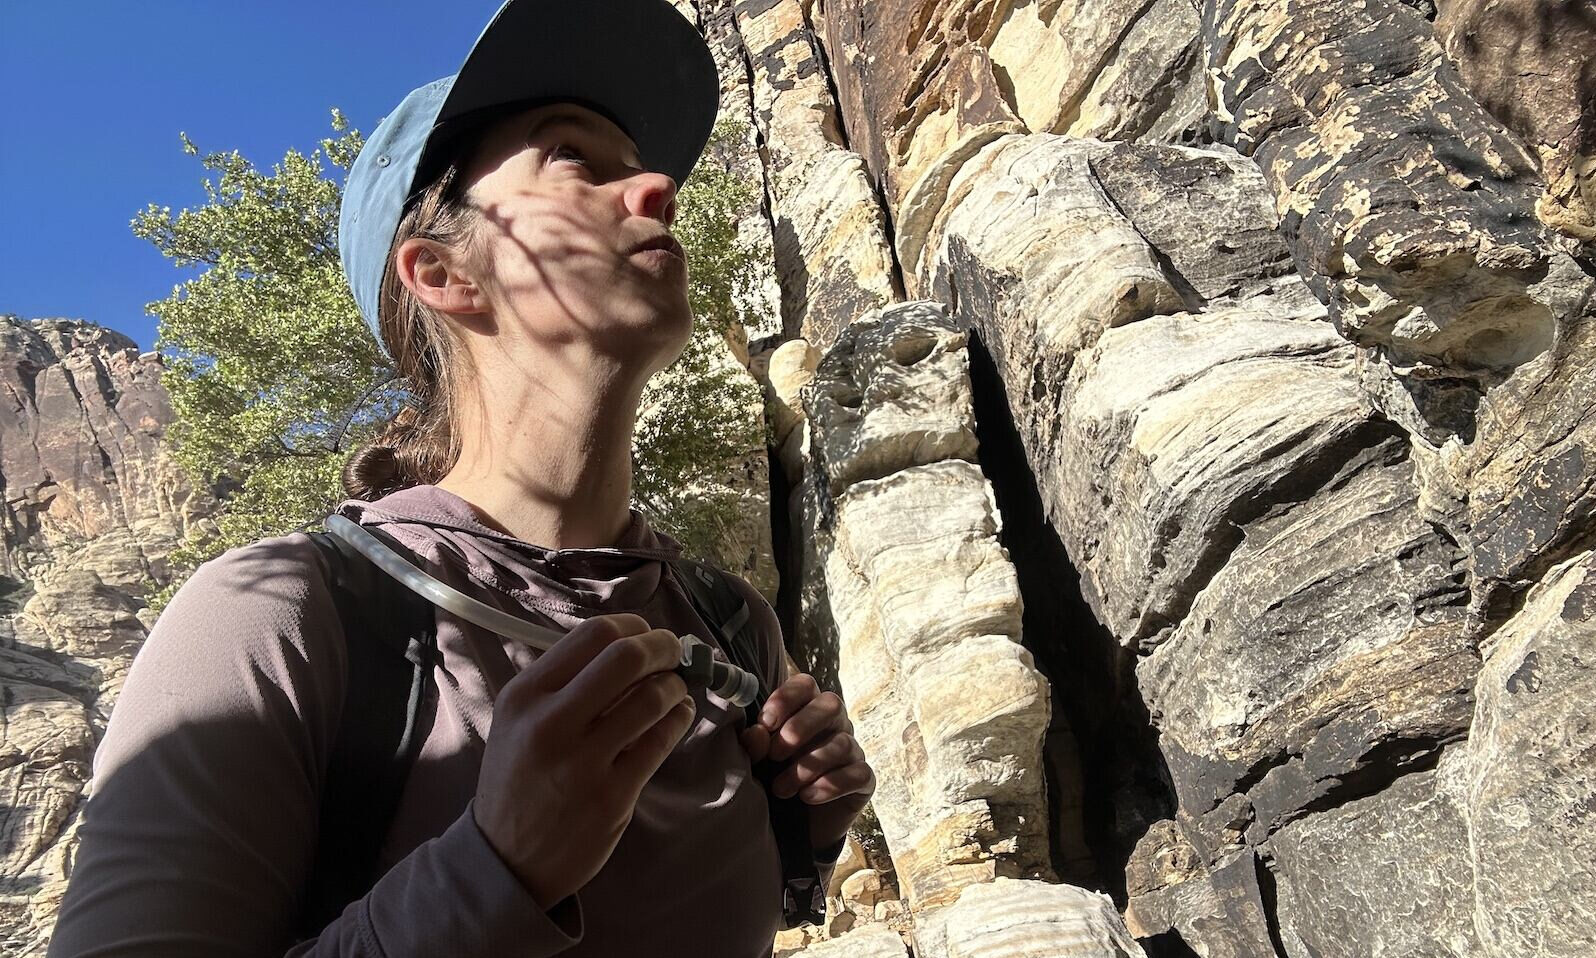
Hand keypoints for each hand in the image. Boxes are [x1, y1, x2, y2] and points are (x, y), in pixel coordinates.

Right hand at [473, 613, 695, 908]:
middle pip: (626, 657)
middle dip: (664, 647)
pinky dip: (678, 719)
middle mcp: (549, 723)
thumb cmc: (519, 778)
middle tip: (675, 653)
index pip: (593, 635)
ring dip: (675, 686)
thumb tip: (630, 643)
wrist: (506, 858)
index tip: (647, 634)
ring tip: (676, 689)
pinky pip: (661, 741)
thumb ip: (563, 681)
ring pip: (652, 699)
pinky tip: (678, 716)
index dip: (634, 626)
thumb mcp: (519, 721)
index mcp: (524, 696)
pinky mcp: (612, 796)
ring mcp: (582, 762)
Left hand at [738, 672, 874, 851]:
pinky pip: (858, 773)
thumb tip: (757, 733)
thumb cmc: (773, 781)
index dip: (786, 698)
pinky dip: (831, 785)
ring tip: (781, 789)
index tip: (765, 723)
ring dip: (807, 766)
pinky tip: (808, 797)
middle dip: (801, 727)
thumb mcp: (758, 763)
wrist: (793, 830)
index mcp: (806, 710)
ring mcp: (852, 751)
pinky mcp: (864, 780)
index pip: (806, 685)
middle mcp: (834, 725)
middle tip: (774, 755)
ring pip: (842, 743)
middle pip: (832, 704)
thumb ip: (754, 746)